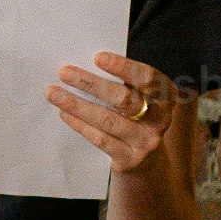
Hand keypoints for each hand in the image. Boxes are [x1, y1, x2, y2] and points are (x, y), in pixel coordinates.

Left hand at [49, 50, 174, 176]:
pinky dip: (80, 125)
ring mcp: (146, 141)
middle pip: (124, 98)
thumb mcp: (141, 98)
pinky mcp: (131, 159)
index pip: (147, 77)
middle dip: (91, 83)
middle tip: (65, 72)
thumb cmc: (137, 118)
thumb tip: (85, 64)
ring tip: (54, 93)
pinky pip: (101, 139)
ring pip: (108, 120)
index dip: (123, 67)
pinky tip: (64, 113)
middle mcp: (161, 118)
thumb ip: (124, 83)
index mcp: (166, 95)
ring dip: (77, 104)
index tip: (98, 58)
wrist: (146, 161)